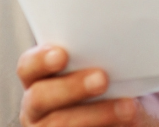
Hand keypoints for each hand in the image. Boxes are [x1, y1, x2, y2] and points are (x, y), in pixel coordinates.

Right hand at [18, 45, 157, 126]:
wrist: (131, 113)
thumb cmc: (115, 82)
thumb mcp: (105, 65)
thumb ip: (100, 56)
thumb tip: (120, 40)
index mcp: (39, 77)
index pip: (28, 67)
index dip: (40, 60)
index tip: (62, 55)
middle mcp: (36, 105)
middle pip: (40, 97)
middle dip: (72, 87)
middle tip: (102, 79)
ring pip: (60, 124)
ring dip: (98, 114)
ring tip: (129, 106)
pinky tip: (127, 121)